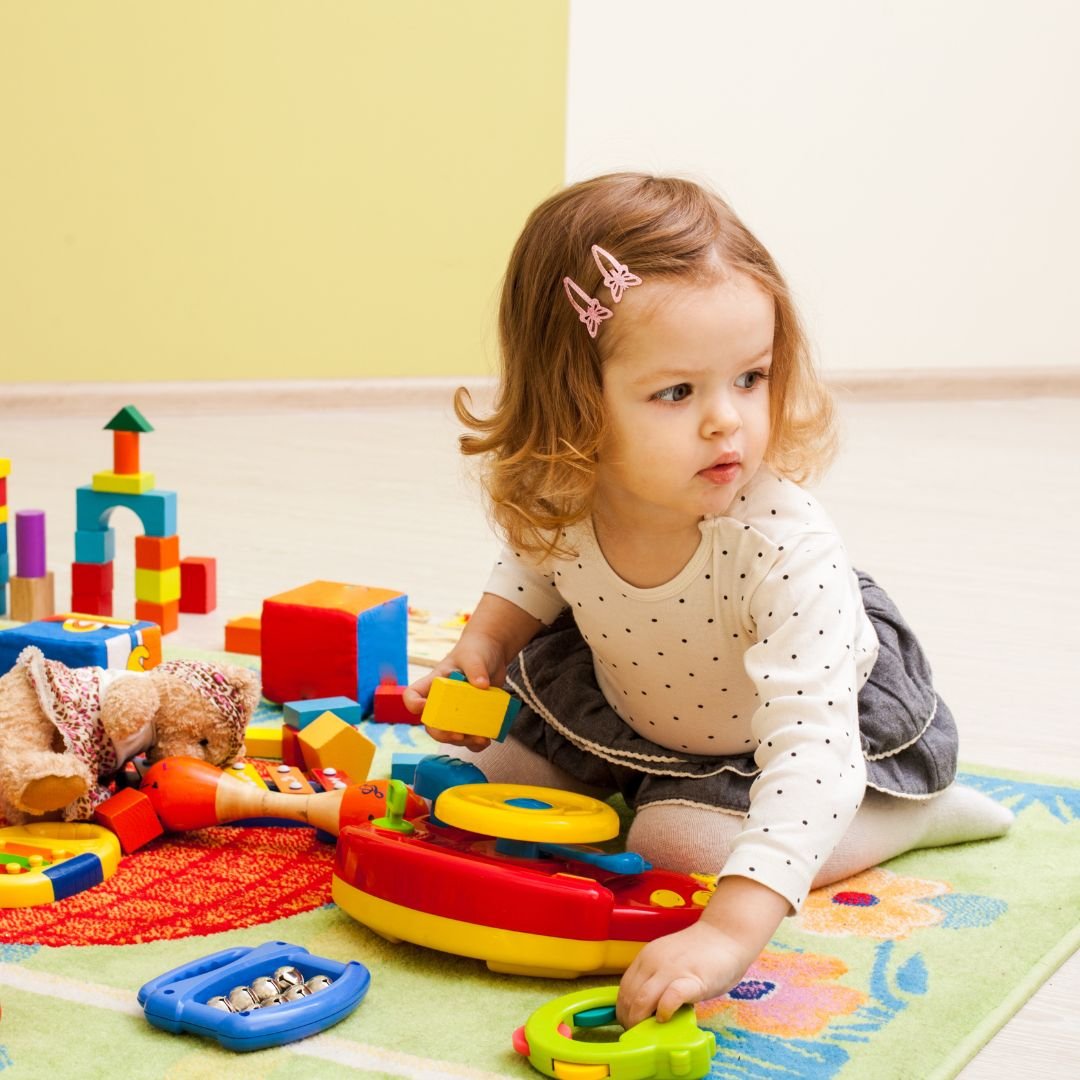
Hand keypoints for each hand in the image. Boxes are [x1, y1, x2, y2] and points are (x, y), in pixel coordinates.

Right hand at [403, 631, 507, 753]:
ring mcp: (457, 710)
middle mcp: (442, 700)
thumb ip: (475, 668)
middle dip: (442, 733)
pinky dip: (477, 743)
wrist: (493, 653)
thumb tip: (481, 685)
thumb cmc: (476, 650)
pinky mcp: (471, 717)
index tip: (425, 706)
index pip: (412, 695)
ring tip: (481, 739)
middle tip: (459, 735)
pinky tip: (487, 739)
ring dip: (463, 741)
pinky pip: (469, 736)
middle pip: (431, 723)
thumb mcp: (474, 656)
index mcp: (434, 683)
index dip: (414, 704)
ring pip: (450, 733)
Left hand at [616, 875, 789, 1028]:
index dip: (623, 1010)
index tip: (629, 1024)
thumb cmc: (700, 953)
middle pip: (629, 997)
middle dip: (629, 1020)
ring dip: (640, 1021)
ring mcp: (672, 969)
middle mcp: (653, 961)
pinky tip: (666, 1018)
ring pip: (642, 999)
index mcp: (646, 957)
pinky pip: (669, 998)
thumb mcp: (668, 962)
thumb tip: (645, 1009)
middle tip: (637, 1034)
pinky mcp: (692, 980)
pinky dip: (663, 1012)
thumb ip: (656, 980)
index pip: (624, 988)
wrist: (726, 935)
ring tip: (648, 1033)